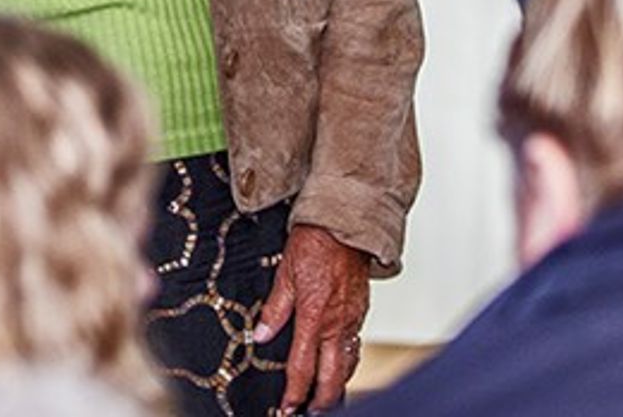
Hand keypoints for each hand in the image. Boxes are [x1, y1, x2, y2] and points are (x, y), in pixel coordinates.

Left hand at [253, 225, 371, 412]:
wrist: (346, 225)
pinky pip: (355, 346)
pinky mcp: (360, 312)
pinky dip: (347, 363)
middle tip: (310, 412)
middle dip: (322, 400)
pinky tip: (339, 366)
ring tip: (325, 399)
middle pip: (332, 376)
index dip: (294, 392)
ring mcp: (352, 319)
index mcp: (315, 316)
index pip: (303, 366)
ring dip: (336, 385)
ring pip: (347, 364)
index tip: (287, 407)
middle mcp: (337, 323)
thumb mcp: (285, 273)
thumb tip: (262, 336)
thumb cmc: (315, 243)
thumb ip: (275, 309)